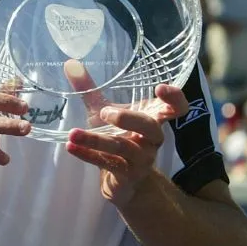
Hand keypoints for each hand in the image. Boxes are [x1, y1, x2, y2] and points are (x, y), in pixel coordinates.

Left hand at [63, 60, 188, 206]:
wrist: (121, 181)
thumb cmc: (116, 136)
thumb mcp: (102, 111)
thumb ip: (89, 89)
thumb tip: (70, 64)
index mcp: (153, 119)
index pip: (176, 108)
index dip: (174, 99)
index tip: (160, 87)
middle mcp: (152, 139)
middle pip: (150, 128)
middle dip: (128, 118)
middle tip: (105, 113)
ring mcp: (142, 159)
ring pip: (123, 147)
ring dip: (96, 140)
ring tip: (73, 133)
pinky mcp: (127, 174)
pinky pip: (109, 163)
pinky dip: (88, 155)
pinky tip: (70, 147)